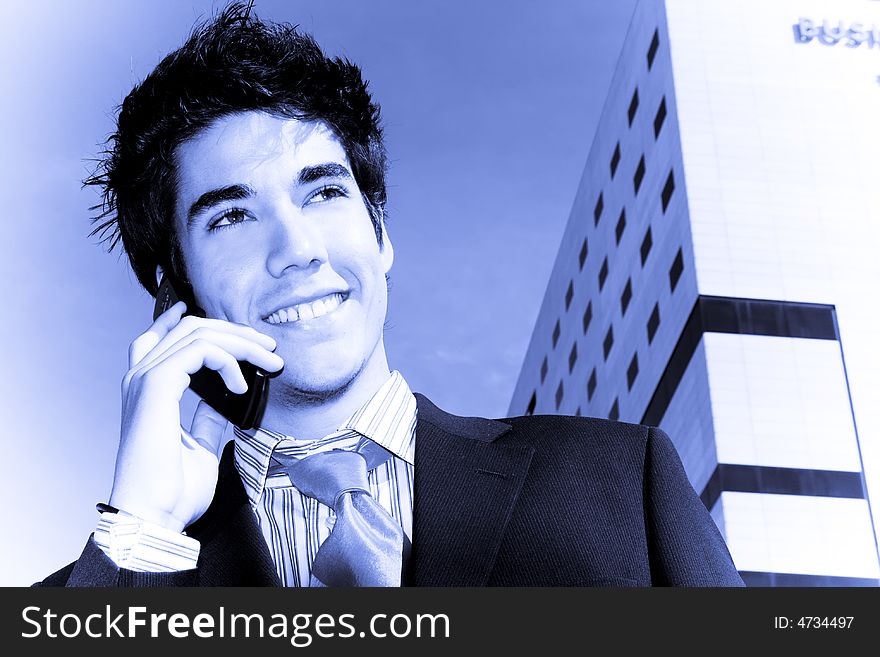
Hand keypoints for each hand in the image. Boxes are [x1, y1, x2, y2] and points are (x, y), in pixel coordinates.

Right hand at [108, 301, 283, 531]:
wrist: (155, 515)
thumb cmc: (171, 490)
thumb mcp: (200, 444)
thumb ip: (208, 416)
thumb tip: (225, 398)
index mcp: (146, 391)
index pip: (161, 337)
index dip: (185, 320)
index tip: (221, 319)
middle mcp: (140, 379)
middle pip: (189, 329)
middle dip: (235, 332)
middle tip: (269, 348)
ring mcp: (145, 380)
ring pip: (199, 334)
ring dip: (242, 343)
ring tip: (269, 362)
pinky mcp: (156, 387)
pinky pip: (199, 350)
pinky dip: (229, 360)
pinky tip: (242, 384)